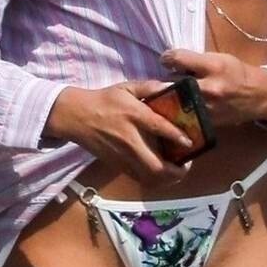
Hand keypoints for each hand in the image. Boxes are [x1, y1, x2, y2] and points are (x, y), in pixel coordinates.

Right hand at [42, 81, 191, 180]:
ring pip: (149, 177)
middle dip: (176, 170)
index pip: (158, 128)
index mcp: (134, 115)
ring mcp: (123, 156)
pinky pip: (140, 179)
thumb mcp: (127, 87)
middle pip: (155, 165)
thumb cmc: (105, 100)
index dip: (176, 136)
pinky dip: (154, 180)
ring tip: (177, 172)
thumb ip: (150, 87)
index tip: (190, 142)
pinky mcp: (118, 165)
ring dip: (167, 179)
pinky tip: (162, 174)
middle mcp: (130, 139)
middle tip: (187, 164)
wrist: (77, 117)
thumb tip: (171, 87)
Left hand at [159, 49, 266, 126]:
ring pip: (175, 102)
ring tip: (165, 95)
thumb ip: (196, 60)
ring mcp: (207, 107)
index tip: (166, 60)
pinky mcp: (207, 121)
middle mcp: (209, 88)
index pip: (179, 59)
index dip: (167, 58)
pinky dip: (177, 111)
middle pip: (173, 83)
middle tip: (161, 81)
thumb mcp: (220, 58)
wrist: (258, 96)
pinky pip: (185, 116)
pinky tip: (175, 107)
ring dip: (168, 98)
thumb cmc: (237, 73)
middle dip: (164, 81)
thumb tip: (172, 62)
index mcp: (213, 67)